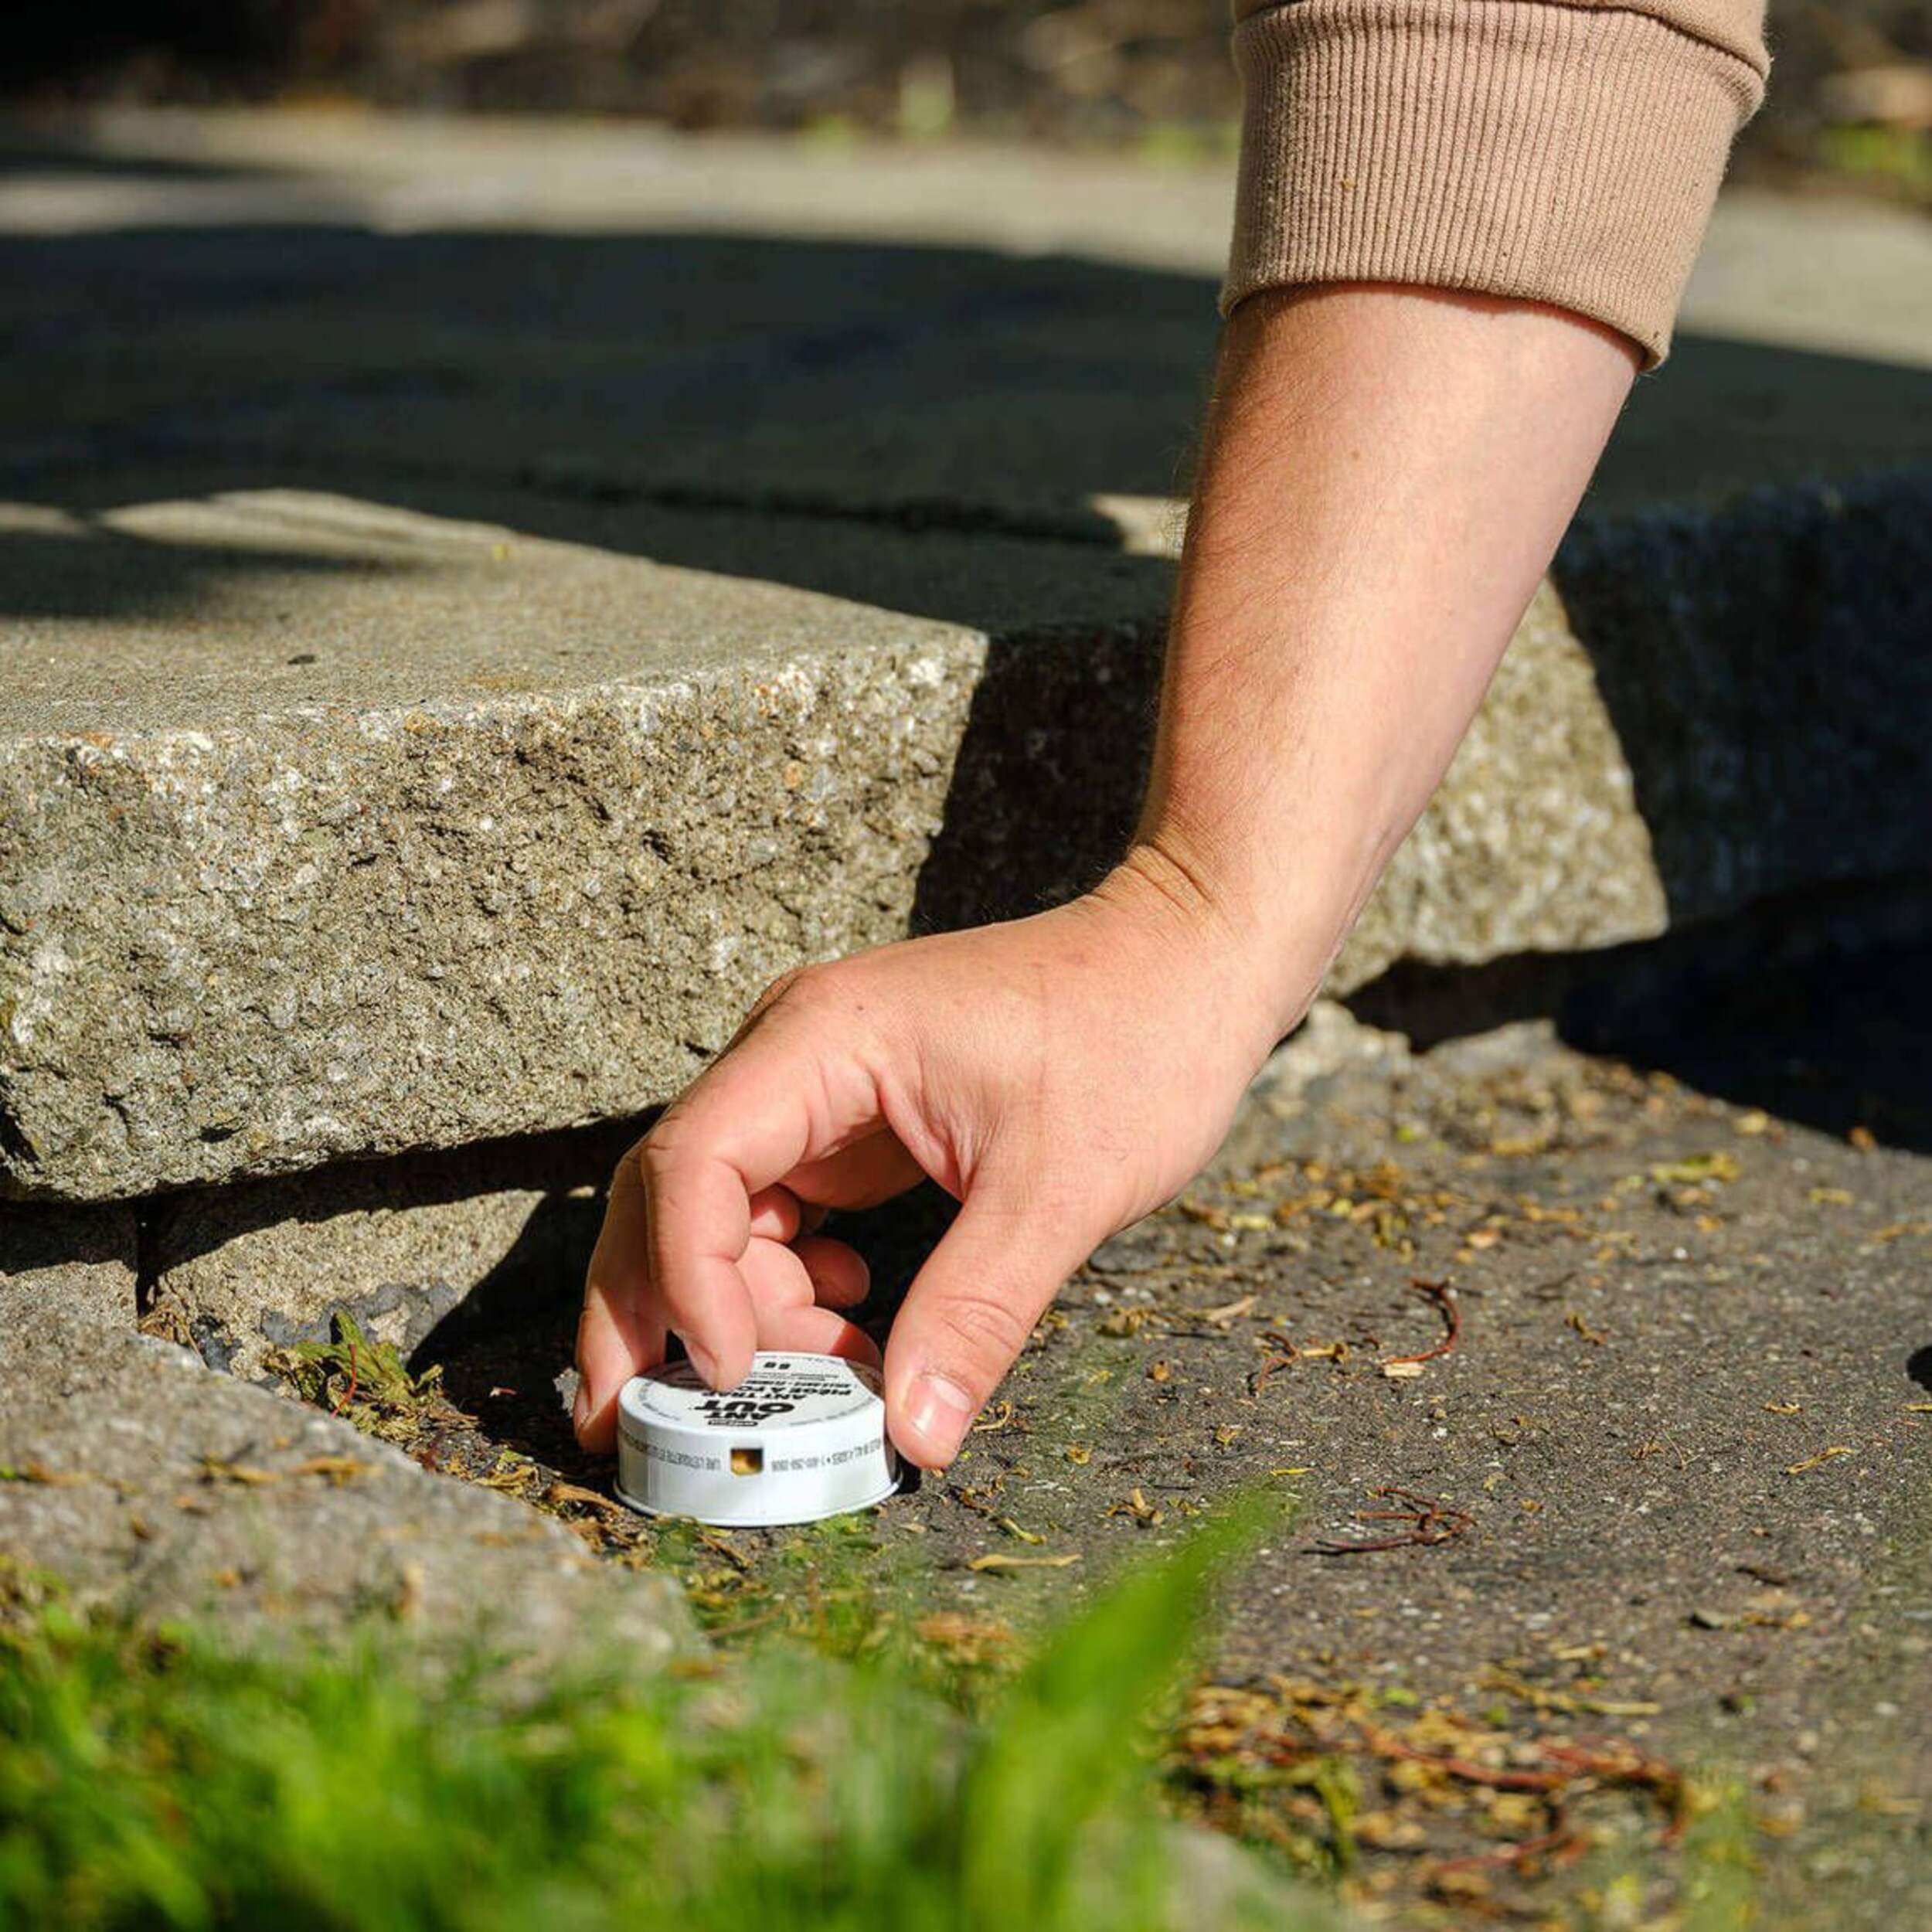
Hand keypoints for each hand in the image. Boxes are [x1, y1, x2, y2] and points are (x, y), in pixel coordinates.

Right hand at [572, 847, 1298, 1468]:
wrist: (1187, 959)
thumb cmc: (1137, 1037)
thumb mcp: (1061, 1187)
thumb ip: (976, 1311)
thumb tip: (912, 1439)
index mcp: (826, 1037)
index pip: (697, 1163)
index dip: (688, 1280)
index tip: (724, 1377)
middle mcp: (796, 1051)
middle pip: (672, 1188)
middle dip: (652, 1309)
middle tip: (635, 1426)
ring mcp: (818, 1085)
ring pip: (718, 1210)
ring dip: (735, 1309)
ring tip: (814, 1386)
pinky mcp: (851, 1119)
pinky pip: (778, 1213)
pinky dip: (786, 1285)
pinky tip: (845, 1324)